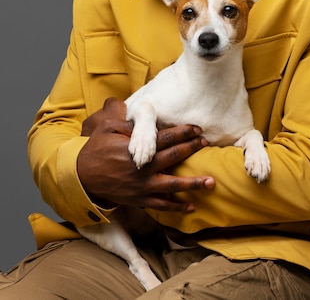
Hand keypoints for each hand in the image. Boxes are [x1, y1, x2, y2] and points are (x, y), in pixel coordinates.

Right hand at [77, 97, 214, 211]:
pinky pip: (161, 206)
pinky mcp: (139, 200)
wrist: (81, 178)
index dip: (183, 133)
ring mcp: (142, 187)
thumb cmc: (95, 149)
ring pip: (173, 186)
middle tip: (207, 143)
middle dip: (192, 149)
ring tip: (212, 182)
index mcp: (136, 149)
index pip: (165, 138)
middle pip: (174, 157)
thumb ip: (128, 124)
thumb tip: (144, 118)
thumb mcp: (107, 129)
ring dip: (194, 183)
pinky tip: (191, 207)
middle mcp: (143, 169)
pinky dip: (177, 208)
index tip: (197, 129)